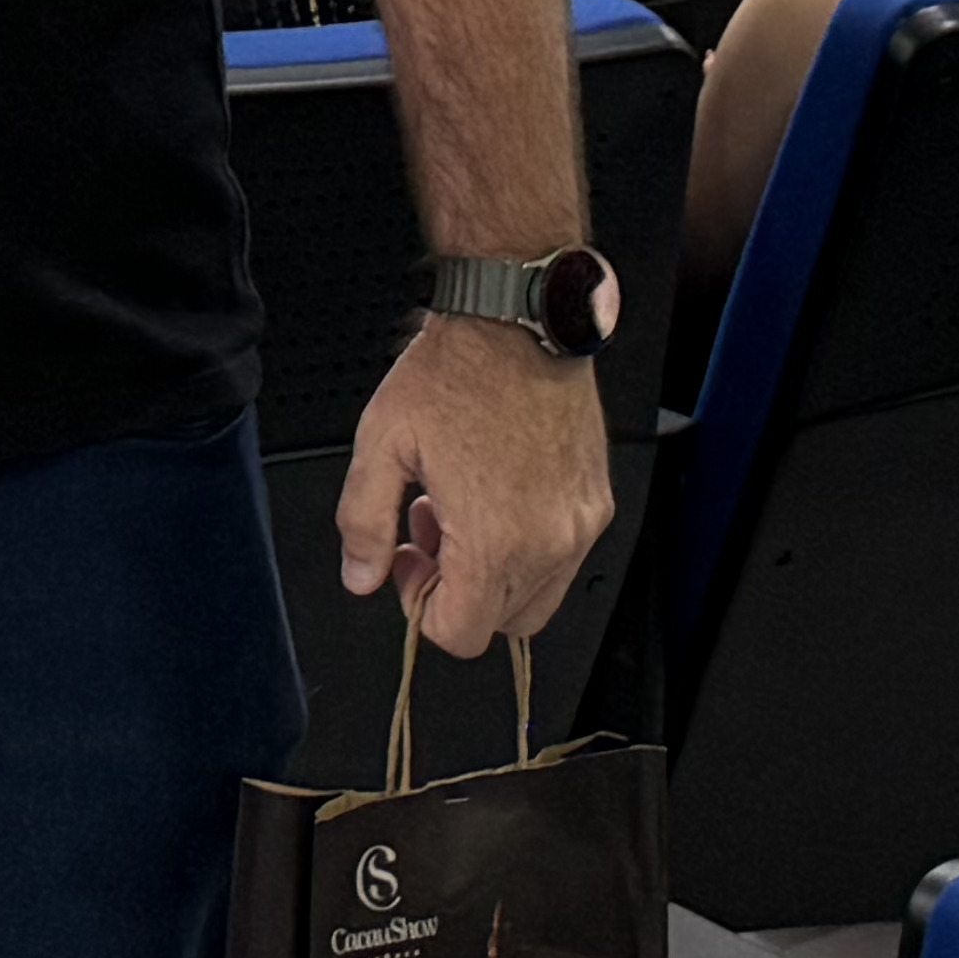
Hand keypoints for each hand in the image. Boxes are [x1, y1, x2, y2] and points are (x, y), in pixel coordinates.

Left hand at [339, 315, 614, 663]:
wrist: (517, 323)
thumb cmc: (455, 374)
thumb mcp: (382, 444)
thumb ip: (363, 523)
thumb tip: (362, 578)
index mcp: (494, 541)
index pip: (461, 634)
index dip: (422, 607)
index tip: (408, 561)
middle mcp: (548, 543)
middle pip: (501, 624)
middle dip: (458, 590)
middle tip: (430, 530)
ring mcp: (579, 525)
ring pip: (537, 596)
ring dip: (494, 571)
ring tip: (462, 506)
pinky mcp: (597, 502)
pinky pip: (564, 557)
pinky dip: (530, 545)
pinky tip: (497, 491)